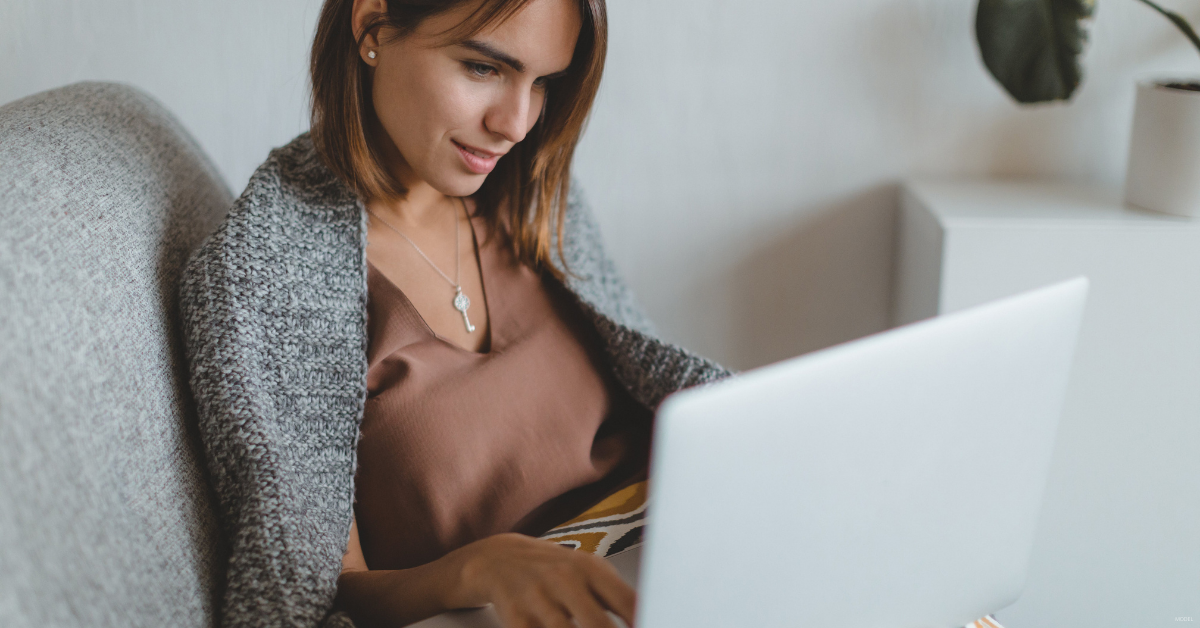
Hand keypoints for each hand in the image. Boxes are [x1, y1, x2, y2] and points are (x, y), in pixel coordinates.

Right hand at [446, 532, 635, 627]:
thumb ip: (619, 598)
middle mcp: (565, 580)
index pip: (627, 602)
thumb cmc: (553, 570)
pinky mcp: (515, 618)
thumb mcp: (588, 572)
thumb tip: (649, 616)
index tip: (656, 627)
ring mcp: (538, 599)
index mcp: (590, 568)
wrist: (498, 559)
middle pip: (598, 626)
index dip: (643, 623)